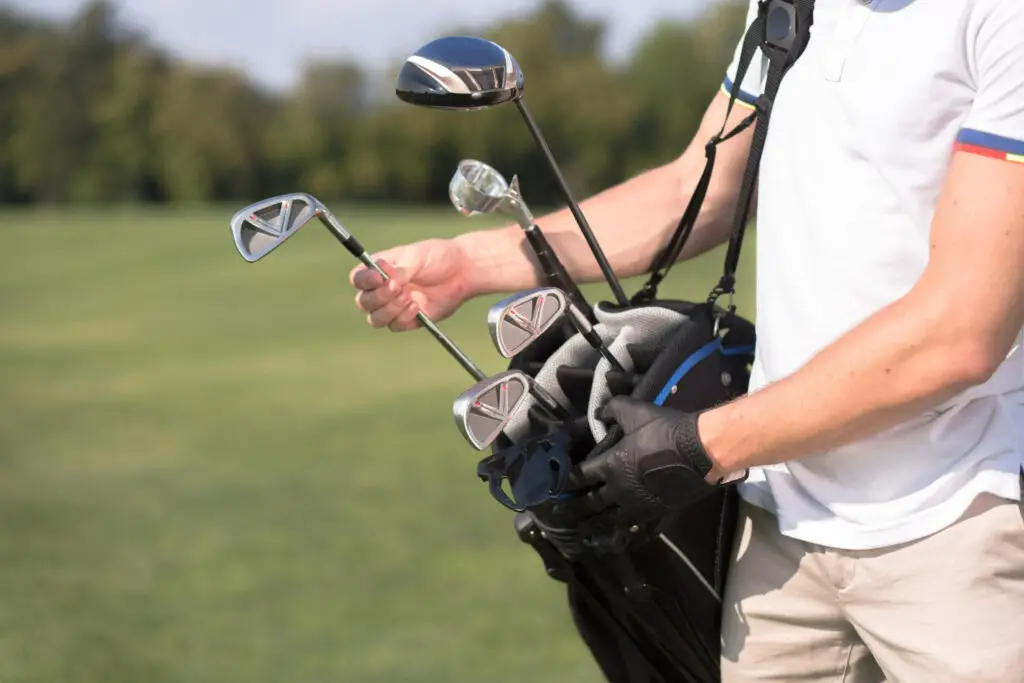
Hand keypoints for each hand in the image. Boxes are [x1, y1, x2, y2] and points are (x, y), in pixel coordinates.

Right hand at [349, 238, 476, 331]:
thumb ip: (399, 270)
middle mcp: (382, 289)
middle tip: (398, 287)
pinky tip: (417, 306)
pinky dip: (403, 317)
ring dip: (390, 309)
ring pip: (376, 319)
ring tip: (409, 297)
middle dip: (379, 297)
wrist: (461, 272)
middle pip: (363, 302)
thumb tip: (384, 278)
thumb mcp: (416, 256)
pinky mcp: (407, 320)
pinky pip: (395, 326)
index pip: (358, 279)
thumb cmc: (437, 257)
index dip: (363, 281)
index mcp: (379, 270)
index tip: (377, 278)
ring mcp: (393, 306)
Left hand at [564, 397, 722, 523]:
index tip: (552, 488)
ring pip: (611, 521)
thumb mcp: (635, 411)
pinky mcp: (658, 513)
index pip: (580, 476)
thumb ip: (613, 410)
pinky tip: (621, 542)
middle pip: (591, 503)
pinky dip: (627, 536)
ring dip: (595, 527)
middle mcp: (620, 490)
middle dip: (574, 510)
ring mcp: (639, 505)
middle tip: (559, 516)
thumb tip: (599, 413)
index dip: (564, 482)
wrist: (700, 452)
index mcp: (611, 466)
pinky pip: (639, 529)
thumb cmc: (664, 430)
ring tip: (583, 535)